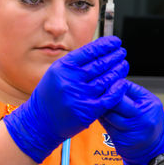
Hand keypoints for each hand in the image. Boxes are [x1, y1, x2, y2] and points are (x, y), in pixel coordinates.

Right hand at [3, 36, 129, 162]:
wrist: (40, 122)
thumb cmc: (50, 96)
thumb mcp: (57, 73)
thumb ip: (76, 63)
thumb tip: (98, 50)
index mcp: (63, 67)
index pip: (90, 51)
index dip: (106, 45)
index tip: (115, 42)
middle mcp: (70, 80)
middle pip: (100, 64)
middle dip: (114, 56)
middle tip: (122, 52)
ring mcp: (80, 96)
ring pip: (106, 79)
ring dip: (118, 70)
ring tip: (124, 64)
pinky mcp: (88, 111)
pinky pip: (109, 97)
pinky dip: (118, 89)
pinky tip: (122, 82)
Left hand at [99, 82, 163, 164]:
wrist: (153, 149)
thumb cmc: (150, 122)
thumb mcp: (150, 103)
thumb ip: (134, 92)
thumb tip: (115, 80)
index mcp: (149, 104)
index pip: (127, 88)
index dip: (115, 84)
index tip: (109, 82)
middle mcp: (141, 117)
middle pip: (117, 101)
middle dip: (107, 95)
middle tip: (100, 90)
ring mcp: (130, 129)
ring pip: (108, 114)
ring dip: (101, 106)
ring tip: (98, 101)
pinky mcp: (120, 139)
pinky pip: (106, 124)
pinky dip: (101, 118)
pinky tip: (99, 113)